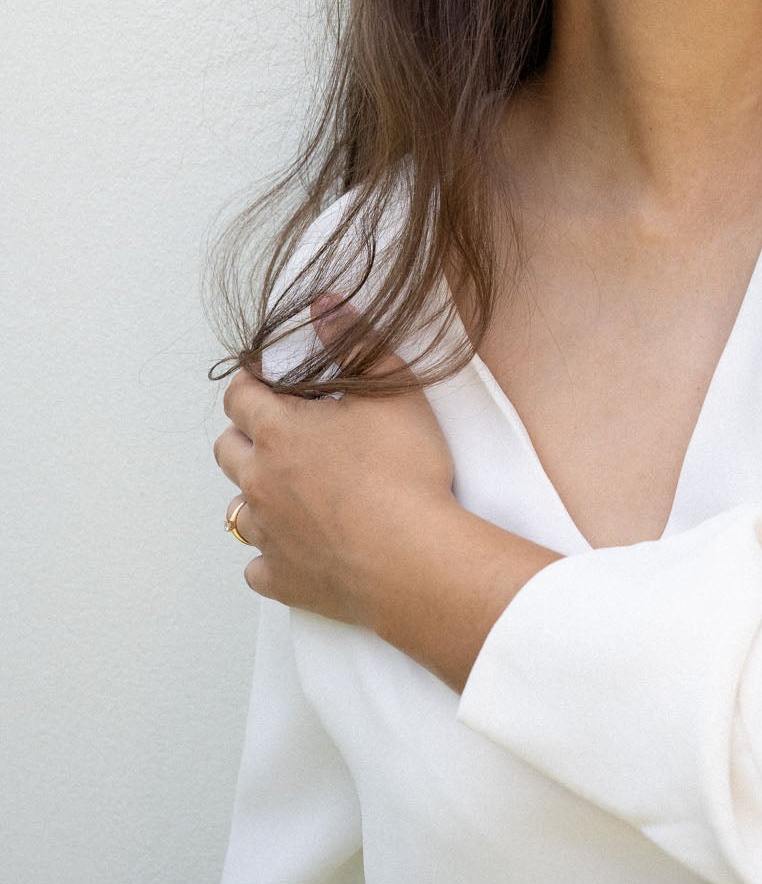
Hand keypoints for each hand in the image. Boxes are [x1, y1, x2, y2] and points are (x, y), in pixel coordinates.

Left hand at [213, 296, 457, 631]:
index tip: (267, 381)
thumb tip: (322, 304)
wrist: (413, 559)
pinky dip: (272, 554)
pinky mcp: (283, 579)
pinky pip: (258, 567)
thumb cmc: (404, 472)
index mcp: (279, 432)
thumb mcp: (392, 390)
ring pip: (236, 510)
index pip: (239, 396)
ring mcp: (268, 534)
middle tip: (282, 432)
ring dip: (256, 496)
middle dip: (246, 435)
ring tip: (291, 490)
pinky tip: (297, 546)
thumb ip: (356, 340)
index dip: (250, 383)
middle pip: (226, 450)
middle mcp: (260, 482)